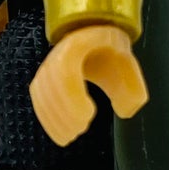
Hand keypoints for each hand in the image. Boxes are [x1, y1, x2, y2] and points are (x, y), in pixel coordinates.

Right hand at [29, 23, 147, 146]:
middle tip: (78, 131)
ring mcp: (47, 67)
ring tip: (68, 137)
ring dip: (53, 119)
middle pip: (51, 86)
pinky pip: (38, 100)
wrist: (92, 33)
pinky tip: (58, 132)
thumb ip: (130, 88)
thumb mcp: (126, 65)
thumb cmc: (109, 51)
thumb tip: (125, 111)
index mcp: (79, 45)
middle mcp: (57, 55)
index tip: (88, 114)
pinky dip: (47, 119)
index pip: (66, 71)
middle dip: (63, 113)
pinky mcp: (41, 79)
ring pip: (42, 95)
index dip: (73, 95)